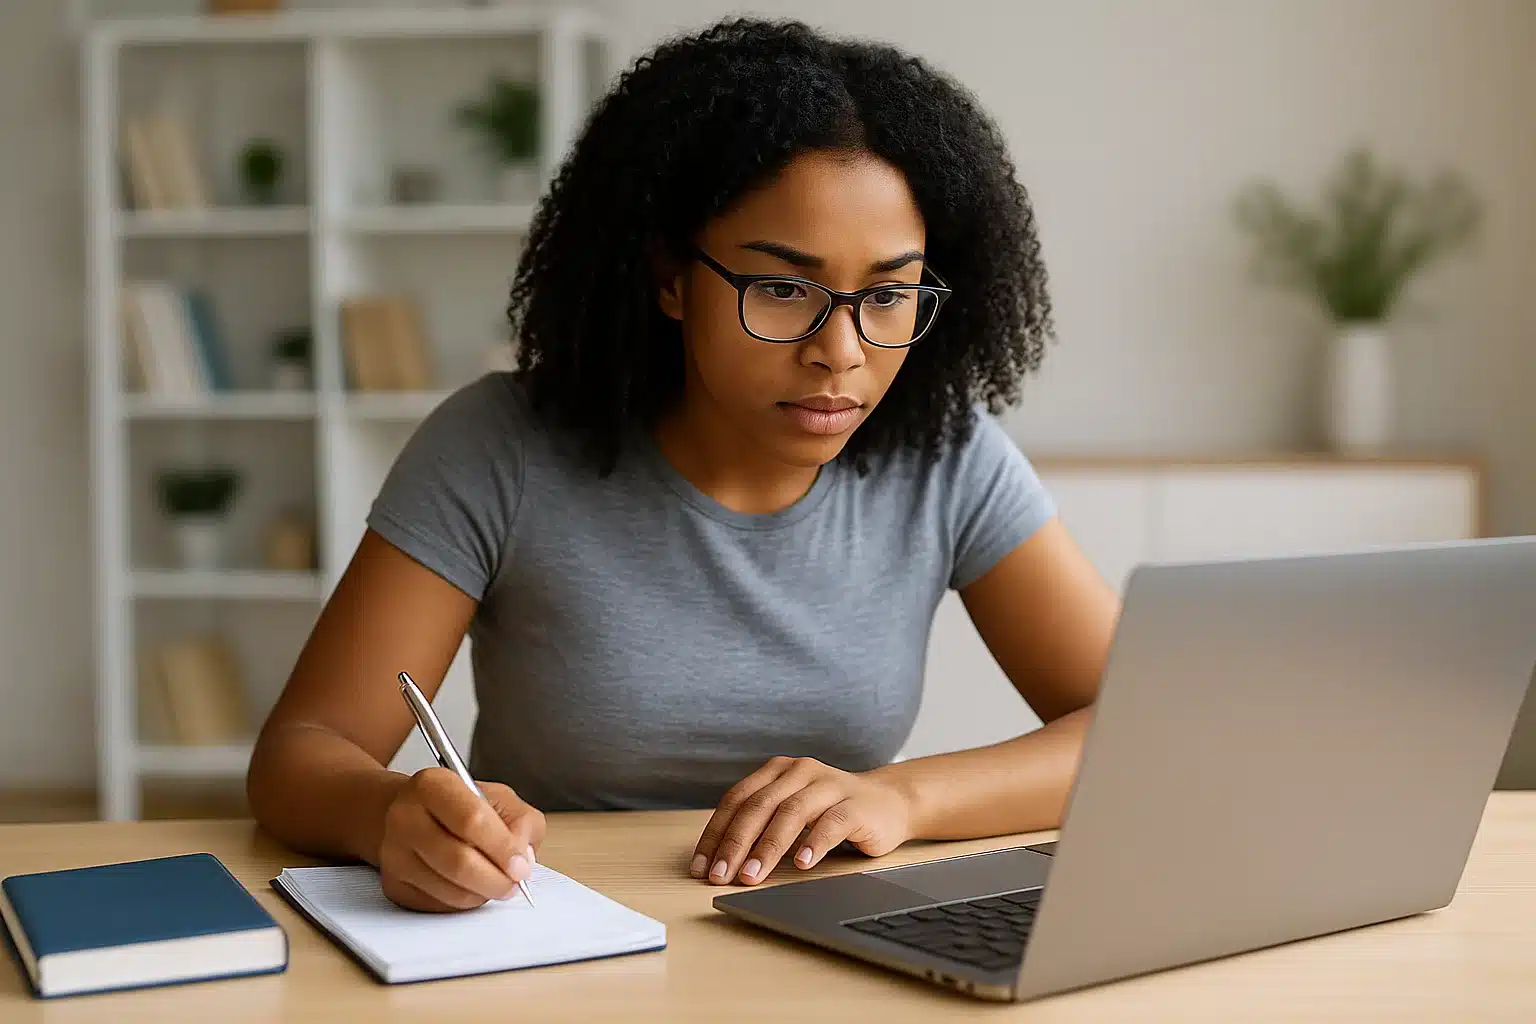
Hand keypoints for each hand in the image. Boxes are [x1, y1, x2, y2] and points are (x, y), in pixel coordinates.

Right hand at [377, 767, 546, 911]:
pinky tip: (470, 886)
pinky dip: (464, 902)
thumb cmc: (460, 807)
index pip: (471, 820)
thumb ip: (520, 821)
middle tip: (514, 883)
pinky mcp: (393, 884)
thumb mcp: (498, 797)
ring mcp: (394, 853)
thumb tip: (522, 858)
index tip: (521, 865)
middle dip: (496, 879)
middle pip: (458, 861)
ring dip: (482, 893)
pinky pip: (438, 905)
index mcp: (433, 785)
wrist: (413, 816)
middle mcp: (406, 816)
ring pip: (449, 889)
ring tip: (494, 882)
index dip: (503, 848)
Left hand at [690, 756, 913, 885]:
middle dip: (735, 844)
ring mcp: (830, 785)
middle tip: (721, 876)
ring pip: (792, 814)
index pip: (737, 800)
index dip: (716, 834)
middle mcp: (800, 771)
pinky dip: (814, 843)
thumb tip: (719, 861)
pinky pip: (832, 823)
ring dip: (768, 848)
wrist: (889, 802)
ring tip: (752, 875)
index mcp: (777, 771)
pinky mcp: (856, 805)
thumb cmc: (830, 811)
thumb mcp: (790, 810)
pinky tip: (801, 863)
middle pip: (760, 806)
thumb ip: (760, 824)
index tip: (701, 866)